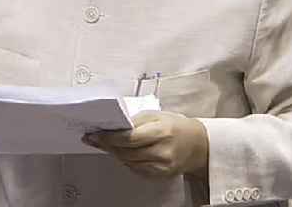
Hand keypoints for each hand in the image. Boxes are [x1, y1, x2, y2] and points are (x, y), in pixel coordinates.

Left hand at [84, 112, 208, 178]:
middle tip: (94, 138)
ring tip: (105, 143)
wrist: (197, 145)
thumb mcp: (157, 115)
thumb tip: (112, 125)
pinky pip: (135, 169)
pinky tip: (121, 152)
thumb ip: (135, 120)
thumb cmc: (176, 126)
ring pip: (128, 161)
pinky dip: (126, 160)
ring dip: (114, 152)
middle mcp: (162, 151)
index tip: (95, 134)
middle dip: (107, 144)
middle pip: (126, 151)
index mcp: (162, 131)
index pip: (129, 137)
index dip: (109, 137)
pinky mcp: (160, 175)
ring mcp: (161, 166)